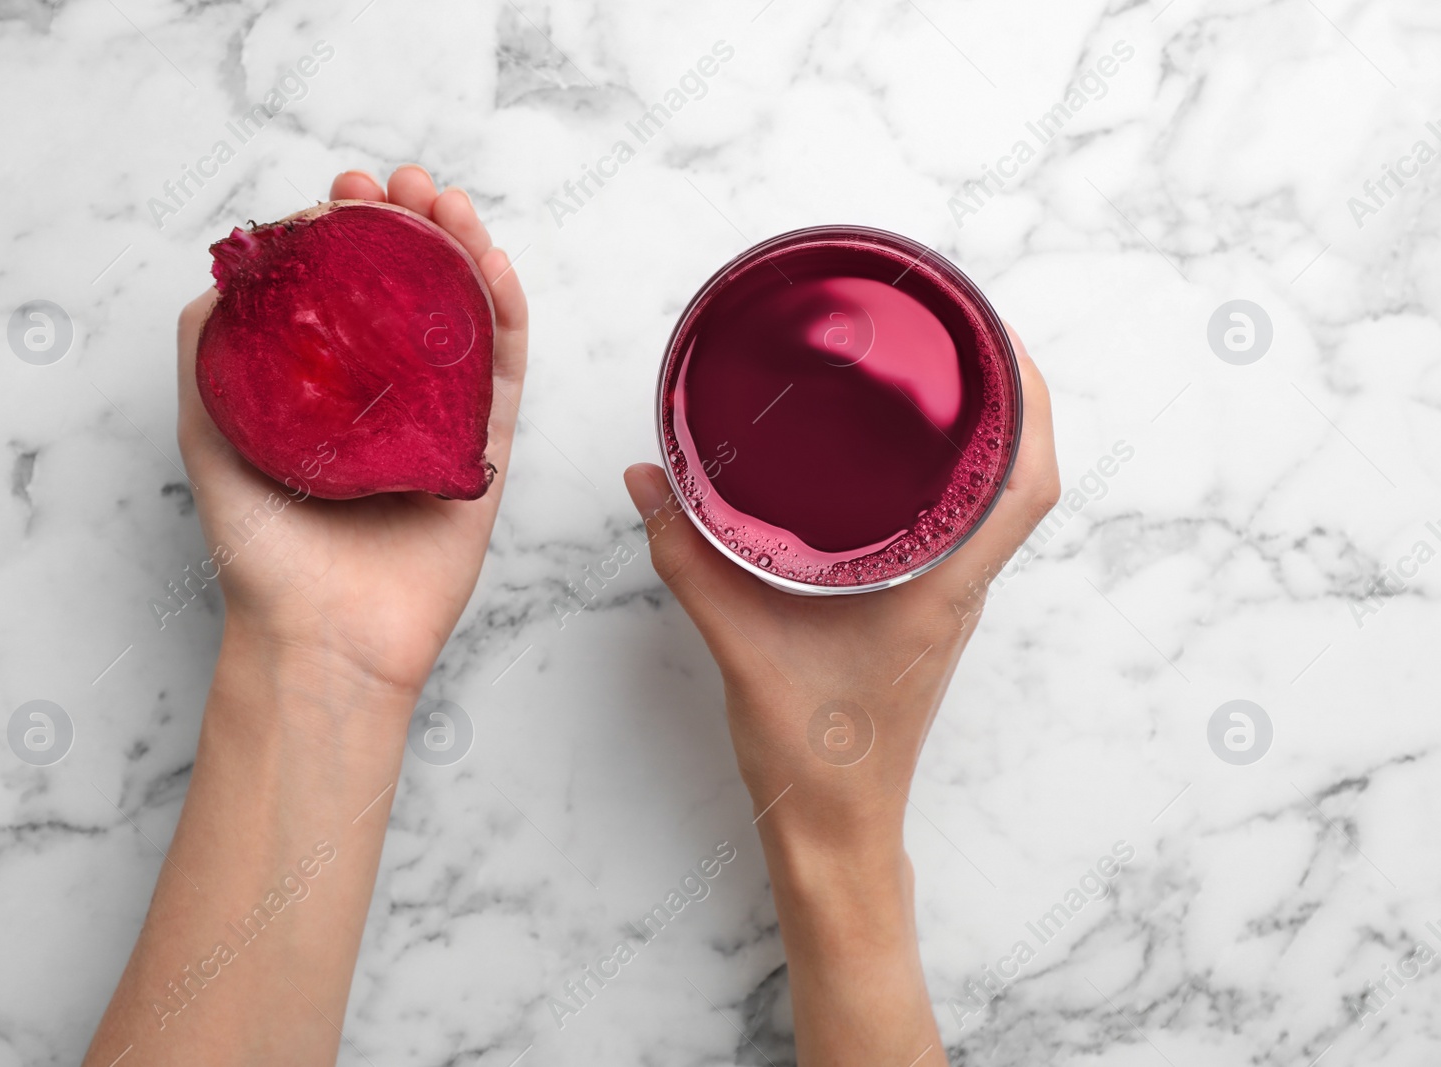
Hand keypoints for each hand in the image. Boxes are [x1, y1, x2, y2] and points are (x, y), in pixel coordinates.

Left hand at [175, 166, 528, 704]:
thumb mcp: (209, 433)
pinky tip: (492, 265)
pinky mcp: (486, 453)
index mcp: (329, 388)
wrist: (323, 635)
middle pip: (414, 289)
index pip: (352, 288)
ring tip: (447, 202)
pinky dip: (506, 314)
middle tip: (402, 186)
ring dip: (464, 249)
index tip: (346, 193)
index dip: (354, 231)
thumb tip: (235, 267)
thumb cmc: (261, 550)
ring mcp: (442, 420)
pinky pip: (506, 373)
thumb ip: (208, 352)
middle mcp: (388, 396)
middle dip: (413, 225)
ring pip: (465, 317)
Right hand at [624, 328, 1056, 843]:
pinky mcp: (926, 610)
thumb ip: (689, 557)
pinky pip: (962, 525)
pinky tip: (900, 452)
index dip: (1032, 400)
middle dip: (1010, 391)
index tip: (995, 334)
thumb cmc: (812, 755)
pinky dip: (953, 473)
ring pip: (998, 500)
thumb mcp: (739, 643)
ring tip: (937, 369)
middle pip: (1024, 474)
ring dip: (988, 431)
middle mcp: (961, 587)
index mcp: (941, 588)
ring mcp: (949, 600)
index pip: (1027, 484)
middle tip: (958, 327)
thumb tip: (649, 478)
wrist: (835, 829)